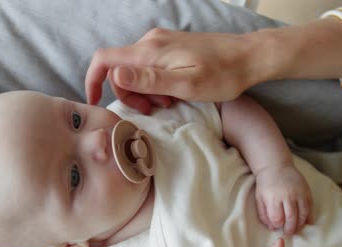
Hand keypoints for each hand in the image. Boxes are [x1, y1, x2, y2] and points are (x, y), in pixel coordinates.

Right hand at [85, 28, 265, 113]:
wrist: (249, 57)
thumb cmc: (223, 75)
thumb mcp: (186, 85)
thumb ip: (150, 80)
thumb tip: (115, 74)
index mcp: (150, 51)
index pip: (104, 59)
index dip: (92, 81)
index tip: (94, 104)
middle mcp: (150, 42)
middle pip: (120, 70)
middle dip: (130, 95)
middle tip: (155, 110)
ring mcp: (161, 43)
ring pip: (135, 71)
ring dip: (145, 92)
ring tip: (169, 103)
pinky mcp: (170, 47)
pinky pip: (150, 68)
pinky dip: (155, 85)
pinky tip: (174, 94)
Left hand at [255, 163, 312, 234]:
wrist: (276, 166)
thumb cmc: (265, 184)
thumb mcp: (260, 198)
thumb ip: (264, 214)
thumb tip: (272, 227)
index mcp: (273, 198)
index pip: (277, 219)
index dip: (277, 226)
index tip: (277, 227)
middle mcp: (287, 196)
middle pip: (291, 219)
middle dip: (290, 229)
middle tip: (288, 233)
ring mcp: (299, 193)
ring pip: (303, 214)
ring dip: (300, 225)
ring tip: (296, 229)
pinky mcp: (307, 191)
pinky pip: (310, 207)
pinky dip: (310, 217)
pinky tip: (307, 222)